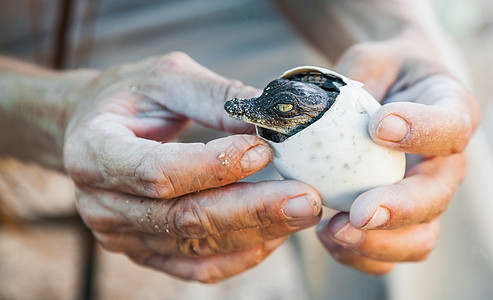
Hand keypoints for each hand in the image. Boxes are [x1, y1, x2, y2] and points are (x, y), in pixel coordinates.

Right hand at [64, 52, 321, 282]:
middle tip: (306, 199)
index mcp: (95, 151)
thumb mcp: (167, 79)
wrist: (93, 129)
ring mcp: (122, 235)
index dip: (214, 166)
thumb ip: (217, 98)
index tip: (264, 149)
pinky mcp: (145, 251)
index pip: (157, 172)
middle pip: (183, 218)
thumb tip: (274, 118)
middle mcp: (102, 203)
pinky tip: (273, 236)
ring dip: (256, 232)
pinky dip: (240, 255)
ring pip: (197, 245)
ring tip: (301, 212)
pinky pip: (196, 266)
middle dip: (253, 210)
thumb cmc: (129, 98)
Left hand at [316, 41, 479, 273]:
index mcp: (447, 113)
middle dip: (398, 209)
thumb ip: (352, 80)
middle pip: (436, 196)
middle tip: (358, 212)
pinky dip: (361, 254)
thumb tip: (313, 112)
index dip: (421, 130)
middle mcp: (443, 162)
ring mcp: (423, 195)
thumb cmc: (382, 74)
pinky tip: (326, 236)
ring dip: (378, 243)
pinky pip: (390, 251)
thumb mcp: (370, 62)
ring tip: (332, 231)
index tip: (379, 126)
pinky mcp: (399, 217)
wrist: (390, 91)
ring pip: (420, 237)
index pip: (451, 126)